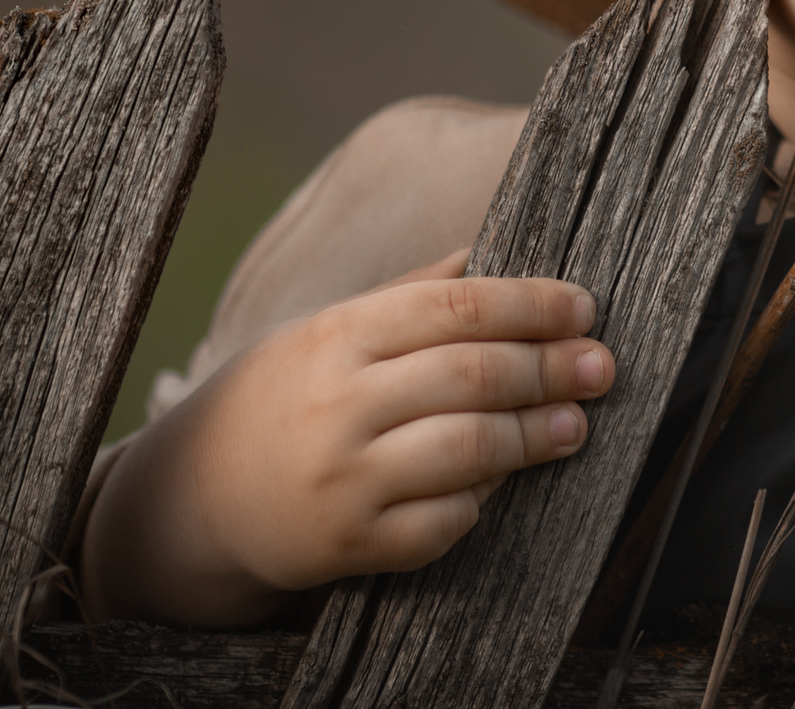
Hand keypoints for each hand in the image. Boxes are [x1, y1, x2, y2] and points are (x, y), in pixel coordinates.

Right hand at [80, 250, 615, 626]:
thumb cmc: (286, 395)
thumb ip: (412, 291)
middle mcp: (339, 404)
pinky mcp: (348, 544)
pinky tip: (503, 481)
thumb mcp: (330, 329)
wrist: (193, 494)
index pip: (454, 305)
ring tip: (576, 424)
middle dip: (549, 368)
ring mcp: (343, 479)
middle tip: (601, 366)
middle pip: (471, 375)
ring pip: (465, 450)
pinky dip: (480, 501)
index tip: (584, 306)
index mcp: (339, 335)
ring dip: (534, 436)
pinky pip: (439, 524)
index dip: (531, 304)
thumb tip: (493, 250)